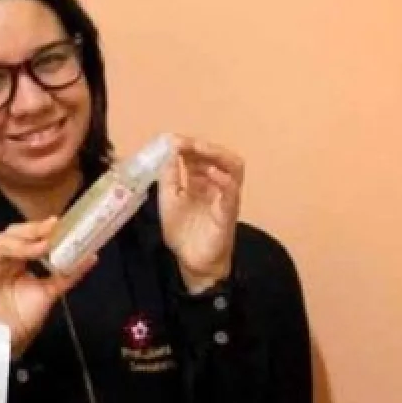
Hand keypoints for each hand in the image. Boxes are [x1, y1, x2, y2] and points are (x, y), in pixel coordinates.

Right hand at [0, 217, 97, 358]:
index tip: (57, 224)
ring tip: (36, 251)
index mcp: (17, 258)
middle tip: (49, 234)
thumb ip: (69, 273)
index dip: (39, 228)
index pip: (26, 235)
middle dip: (30, 232)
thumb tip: (92, 256)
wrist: (10, 340)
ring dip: (16, 246)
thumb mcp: (50, 291)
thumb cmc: (25, 317)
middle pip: (10, 234)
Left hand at [159, 135, 244, 293]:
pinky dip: (224, 179)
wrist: (191, 262)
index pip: (198, 156)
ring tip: (200, 149)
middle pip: (218, 156)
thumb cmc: (183, 233)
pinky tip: (211, 172)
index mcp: (198, 181)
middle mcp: (214, 185)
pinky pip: (232, 192)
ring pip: (233, 167)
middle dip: (203, 145)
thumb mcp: (168, 199)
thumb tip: (167, 151)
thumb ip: (168, 176)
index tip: (173, 140)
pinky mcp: (228, 212)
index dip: (187, 145)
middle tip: (186, 142)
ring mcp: (224, 197)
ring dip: (217, 154)